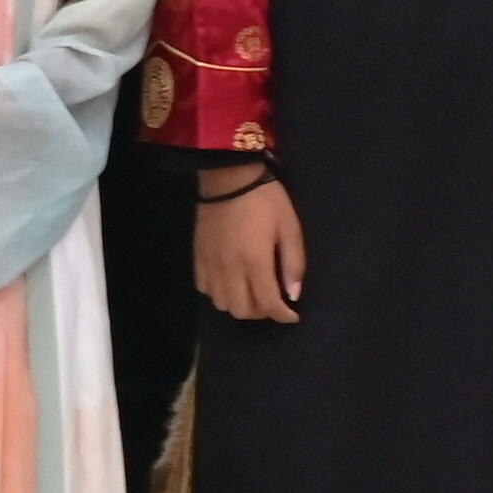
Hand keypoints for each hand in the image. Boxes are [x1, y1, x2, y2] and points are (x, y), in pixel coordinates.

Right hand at [193, 172, 303, 323]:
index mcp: (255, 261)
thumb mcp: (290, 227)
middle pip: (242, 310)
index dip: (283, 315)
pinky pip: (204, 288)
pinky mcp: (198, 256)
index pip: (269, 304)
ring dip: (240, 305)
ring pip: (222, 303)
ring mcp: (211, 264)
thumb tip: (294, 294)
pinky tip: (230, 282)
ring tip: (252, 293)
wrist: (228, 177)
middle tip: (273, 301)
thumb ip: (294, 263)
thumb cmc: (265, 200)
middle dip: (262, 313)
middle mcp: (230, 269)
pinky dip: (219, 293)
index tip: (293, 314)